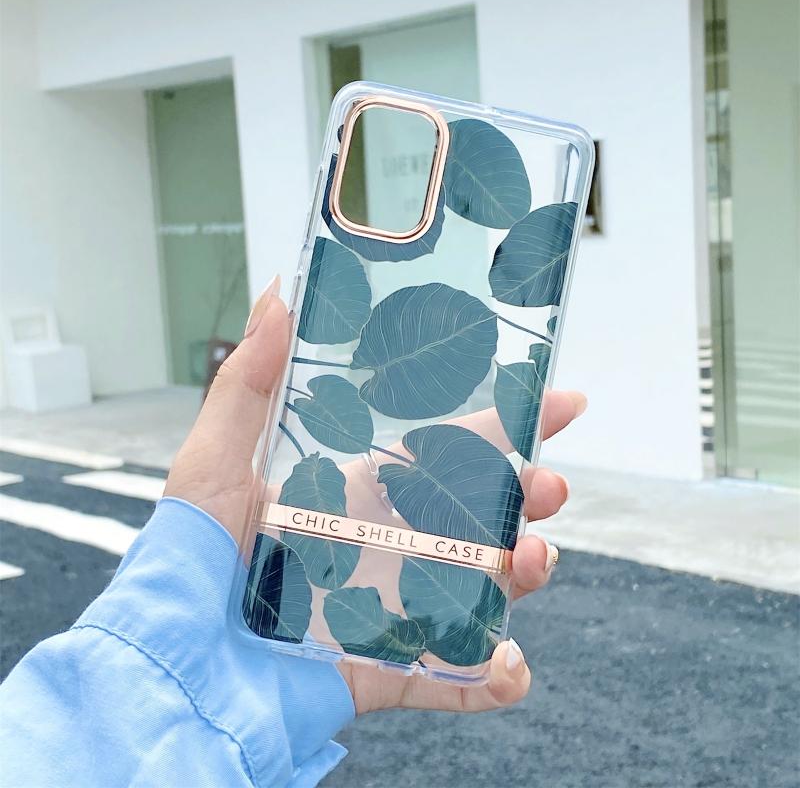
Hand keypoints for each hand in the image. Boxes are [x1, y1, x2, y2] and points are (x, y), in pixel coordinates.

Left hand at [166, 279, 585, 714]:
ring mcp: (393, 608)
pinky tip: (508, 665)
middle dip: (529, 498)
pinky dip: (491, 677)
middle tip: (549, 488)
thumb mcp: (213, 457)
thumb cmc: (187, 554)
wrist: (172, 660)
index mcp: (360, 492)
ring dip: (524, 576)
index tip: (560, 402)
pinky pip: (451, 678)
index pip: (448, 450)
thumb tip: (277, 293)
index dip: (508, 426)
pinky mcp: (384, 670)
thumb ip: (248, 378)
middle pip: (480, 515)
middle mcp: (386, 545)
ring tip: (530, 560)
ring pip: (483, 590)